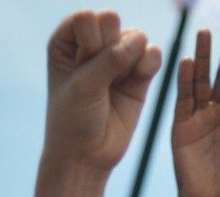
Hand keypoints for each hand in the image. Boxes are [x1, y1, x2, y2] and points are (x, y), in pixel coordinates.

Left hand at [42, 10, 160, 176]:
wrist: (87, 157)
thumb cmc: (74, 120)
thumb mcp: (84, 86)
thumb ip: (111, 58)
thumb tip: (143, 38)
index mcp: (67, 40)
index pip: (87, 17)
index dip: (89, 42)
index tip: (80, 69)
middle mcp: (92, 44)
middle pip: (111, 22)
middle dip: (108, 50)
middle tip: (99, 80)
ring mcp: (117, 59)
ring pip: (134, 36)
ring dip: (128, 60)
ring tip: (116, 85)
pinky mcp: (138, 76)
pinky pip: (152, 54)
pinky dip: (149, 63)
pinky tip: (138, 80)